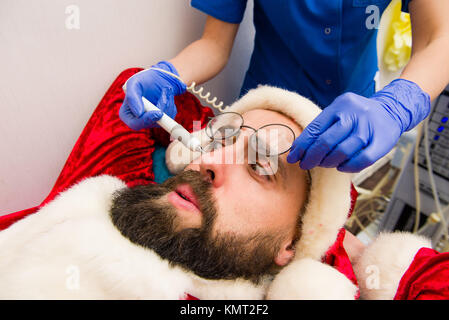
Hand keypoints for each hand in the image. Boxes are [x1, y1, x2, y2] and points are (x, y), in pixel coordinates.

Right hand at [119, 61, 185, 129]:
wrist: (160, 77)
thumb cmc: (144, 80)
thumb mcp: (134, 83)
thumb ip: (132, 97)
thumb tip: (138, 114)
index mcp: (127, 113)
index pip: (135, 124)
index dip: (146, 120)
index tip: (158, 112)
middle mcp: (139, 119)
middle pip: (151, 124)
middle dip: (161, 110)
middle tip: (166, 99)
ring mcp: (152, 120)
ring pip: (162, 120)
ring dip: (167, 104)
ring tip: (165, 91)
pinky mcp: (163, 119)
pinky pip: (170, 116)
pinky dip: (171, 104)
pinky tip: (167, 96)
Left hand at [287, 79, 430, 171]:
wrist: (392, 110)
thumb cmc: (357, 115)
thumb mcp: (339, 111)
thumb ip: (322, 126)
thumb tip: (299, 148)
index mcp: (340, 105)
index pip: (315, 128)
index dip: (302, 145)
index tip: (293, 157)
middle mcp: (355, 115)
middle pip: (327, 141)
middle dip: (311, 156)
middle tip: (305, 165)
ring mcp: (369, 128)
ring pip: (342, 152)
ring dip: (328, 162)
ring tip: (323, 164)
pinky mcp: (382, 142)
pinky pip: (361, 160)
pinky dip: (348, 166)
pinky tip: (340, 167)